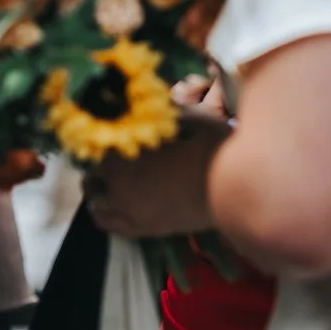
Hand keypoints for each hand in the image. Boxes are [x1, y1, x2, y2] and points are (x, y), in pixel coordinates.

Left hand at [87, 108, 231, 240]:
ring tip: (104, 187)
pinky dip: (112, 218)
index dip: (92, 142)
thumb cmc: (212, 147)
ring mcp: (136, 217)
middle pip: (91, 185)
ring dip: (98, 198)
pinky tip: (120, 207)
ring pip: (101, 213)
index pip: (91, 153)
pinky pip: (120, 230)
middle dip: (94, 171)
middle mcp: (121, 194)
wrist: (239, 189)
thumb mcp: (186, 117)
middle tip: (102, 157)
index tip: (98, 132)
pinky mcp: (153, 231)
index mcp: (123, 163)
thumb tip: (147, 98)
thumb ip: (161, 110)